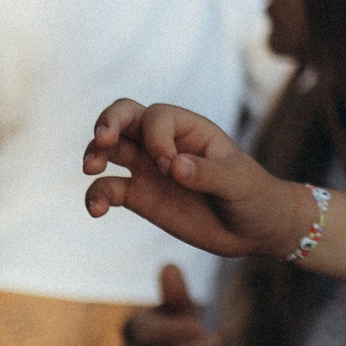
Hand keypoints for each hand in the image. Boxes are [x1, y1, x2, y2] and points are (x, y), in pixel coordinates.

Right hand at [83, 98, 309, 259]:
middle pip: (125, 116)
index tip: (170, 166)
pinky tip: (95, 210)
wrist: (253, 229)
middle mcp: (164, 142)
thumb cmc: (253, 195)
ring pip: (109, 149)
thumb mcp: (239, 182)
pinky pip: (108, 189)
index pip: (158, 116)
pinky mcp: (139, 196)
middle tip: (103, 140)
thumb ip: (208, 173)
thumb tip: (173, 165)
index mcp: (190, 129)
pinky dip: (95, 196)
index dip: (156, 136)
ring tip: (91, 170)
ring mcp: (148, 168)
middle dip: (108, 123)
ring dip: (93, 154)